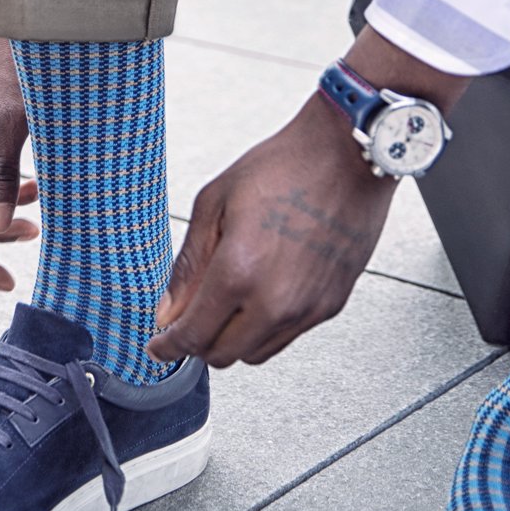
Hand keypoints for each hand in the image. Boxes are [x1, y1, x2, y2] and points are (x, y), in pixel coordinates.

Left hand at [147, 93, 396, 367]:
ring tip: (227, 303)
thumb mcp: (214, 203)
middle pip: (222, 355)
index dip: (168, 347)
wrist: (349, 155)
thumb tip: (169, 310)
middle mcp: (275, 300)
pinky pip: (288, 337)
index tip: (160, 346)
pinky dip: (266, 327)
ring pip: (256, 353)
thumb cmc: (285, 166)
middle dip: (198, 343)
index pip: (193, 336)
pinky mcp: (331, 305)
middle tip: (189, 319)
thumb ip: (188, 265)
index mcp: (238, 272)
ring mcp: (307, 307)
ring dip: (233, 339)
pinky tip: (260, 294)